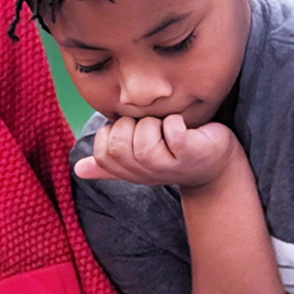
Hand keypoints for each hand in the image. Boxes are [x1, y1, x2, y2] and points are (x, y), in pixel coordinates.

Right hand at [74, 114, 239, 190]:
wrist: (214, 165)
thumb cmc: (174, 155)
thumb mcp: (139, 158)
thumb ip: (108, 163)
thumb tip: (78, 169)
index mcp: (129, 170)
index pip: (102, 151)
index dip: (112, 132)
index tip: (132, 130)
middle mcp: (146, 172)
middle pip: (119, 144)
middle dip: (133, 124)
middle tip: (152, 127)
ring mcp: (168, 165)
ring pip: (144, 137)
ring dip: (155, 123)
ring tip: (168, 128)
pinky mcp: (190, 153)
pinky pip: (173, 131)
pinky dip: (176, 122)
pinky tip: (184, 126)